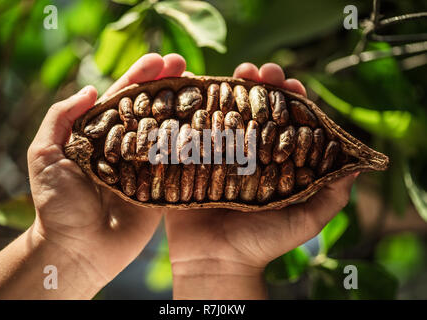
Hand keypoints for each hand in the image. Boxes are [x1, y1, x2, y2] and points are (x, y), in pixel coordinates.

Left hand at [28, 54, 185, 292]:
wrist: (76, 248)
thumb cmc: (56, 204)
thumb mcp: (44, 154)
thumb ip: (61, 118)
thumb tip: (90, 88)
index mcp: (100, 134)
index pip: (124, 97)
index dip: (141, 76)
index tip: (161, 58)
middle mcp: (125, 146)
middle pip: (151, 109)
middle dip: (168, 85)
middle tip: (187, 66)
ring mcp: (145, 166)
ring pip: (169, 131)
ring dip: (186, 109)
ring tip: (204, 88)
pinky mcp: (161, 187)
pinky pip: (179, 163)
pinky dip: (194, 145)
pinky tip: (209, 127)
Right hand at [165, 63, 358, 298]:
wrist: (217, 262)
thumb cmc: (263, 243)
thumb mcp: (307, 219)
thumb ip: (332, 195)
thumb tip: (358, 165)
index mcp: (275, 162)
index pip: (286, 121)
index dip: (290, 99)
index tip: (290, 83)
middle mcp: (247, 153)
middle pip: (254, 109)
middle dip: (259, 85)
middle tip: (258, 70)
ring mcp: (218, 154)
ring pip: (225, 112)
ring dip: (230, 88)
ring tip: (235, 73)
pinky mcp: (191, 159)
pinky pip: (193, 128)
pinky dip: (196, 105)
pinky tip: (201, 87)